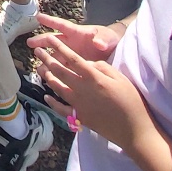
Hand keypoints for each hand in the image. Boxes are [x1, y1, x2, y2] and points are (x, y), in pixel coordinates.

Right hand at [28, 12, 122, 62]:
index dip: (50, 21)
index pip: (61, 25)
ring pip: (55, 56)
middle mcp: (71, 43)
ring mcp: (71, 54)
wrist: (115, 52)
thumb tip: (98, 42)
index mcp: (77, 33)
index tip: (38, 17)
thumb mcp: (107, 37)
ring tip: (38, 66)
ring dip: (46, 60)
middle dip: (41, 41)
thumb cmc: (109, 39)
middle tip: (30, 43)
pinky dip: (54, 71)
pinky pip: (62, 68)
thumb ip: (102, 39)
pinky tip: (48, 77)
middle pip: (53, 40)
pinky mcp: (74, 65)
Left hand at [33, 34, 154, 150]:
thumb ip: (102, 67)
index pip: (72, 59)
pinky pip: (61, 109)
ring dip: (47, 77)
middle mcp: (82, 89)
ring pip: (57, 87)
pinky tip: (46, 96)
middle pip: (60, 71)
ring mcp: (78, 104)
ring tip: (40, 68)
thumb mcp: (120, 78)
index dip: (59, 48)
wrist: (133, 130)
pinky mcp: (79, 117)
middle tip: (37, 51)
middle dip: (47, 59)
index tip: (50, 40)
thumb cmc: (131, 101)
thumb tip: (87, 64)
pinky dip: (52, 102)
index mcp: (93, 77)